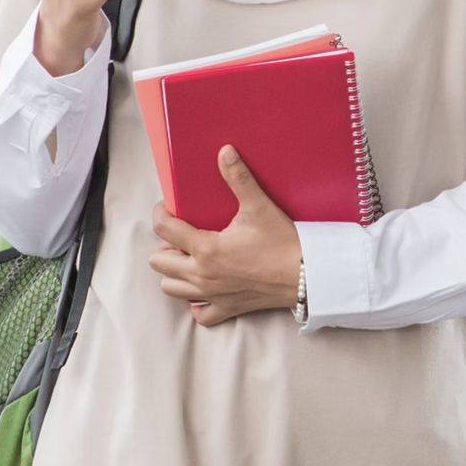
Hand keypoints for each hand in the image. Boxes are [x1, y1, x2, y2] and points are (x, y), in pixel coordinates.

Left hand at [148, 145, 302, 325]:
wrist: (307, 274)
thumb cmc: (283, 242)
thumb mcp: (258, 206)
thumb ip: (238, 178)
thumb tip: (225, 151)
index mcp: (206, 249)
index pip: (164, 229)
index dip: (160, 213)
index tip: (168, 207)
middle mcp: (203, 275)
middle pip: (159, 262)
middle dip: (165, 245)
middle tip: (184, 233)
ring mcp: (213, 295)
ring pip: (171, 288)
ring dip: (175, 272)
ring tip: (191, 257)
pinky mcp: (227, 308)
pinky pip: (199, 313)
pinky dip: (196, 301)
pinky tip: (206, 286)